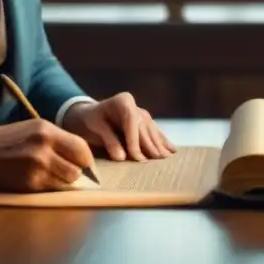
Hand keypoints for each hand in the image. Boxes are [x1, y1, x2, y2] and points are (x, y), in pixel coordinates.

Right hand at [0, 119, 95, 191]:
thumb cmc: (9, 140)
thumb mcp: (34, 129)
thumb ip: (58, 139)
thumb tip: (82, 157)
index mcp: (46, 130)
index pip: (81, 148)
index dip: (87, 159)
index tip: (86, 165)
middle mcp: (44, 147)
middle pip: (77, 168)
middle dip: (76, 172)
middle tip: (67, 170)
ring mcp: (37, 167)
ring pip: (68, 181)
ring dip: (64, 181)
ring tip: (52, 175)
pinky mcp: (30, 184)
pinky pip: (53, 189)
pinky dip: (51, 187)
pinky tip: (40, 180)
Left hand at [62, 92, 176, 161]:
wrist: (90, 114)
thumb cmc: (91, 119)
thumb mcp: (95, 127)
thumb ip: (108, 140)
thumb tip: (121, 156)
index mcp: (123, 101)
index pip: (132, 122)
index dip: (135, 141)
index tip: (137, 158)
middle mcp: (136, 106)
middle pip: (145, 128)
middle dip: (151, 145)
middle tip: (158, 162)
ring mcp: (142, 113)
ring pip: (152, 131)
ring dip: (159, 146)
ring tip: (167, 159)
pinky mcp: (145, 122)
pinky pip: (155, 132)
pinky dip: (163, 142)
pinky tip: (173, 150)